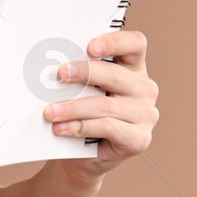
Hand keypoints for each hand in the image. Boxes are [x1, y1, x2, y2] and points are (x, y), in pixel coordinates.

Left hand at [43, 29, 158, 182]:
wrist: (79, 154)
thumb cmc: (78, 113)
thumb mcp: (79, 89)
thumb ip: (77, 74)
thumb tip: (54, 63)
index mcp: (132, 68)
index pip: (135, 44)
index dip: (115, 41)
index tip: (90, 47)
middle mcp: (144, 89)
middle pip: (115, 75)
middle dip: (84, 73)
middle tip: (59, 75)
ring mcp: (146, 115)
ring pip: (106, 105)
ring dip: (73, 108)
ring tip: (50, 112)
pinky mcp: (140, 139)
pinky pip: (108, 128)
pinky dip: (81, 127)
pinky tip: (62, 128)